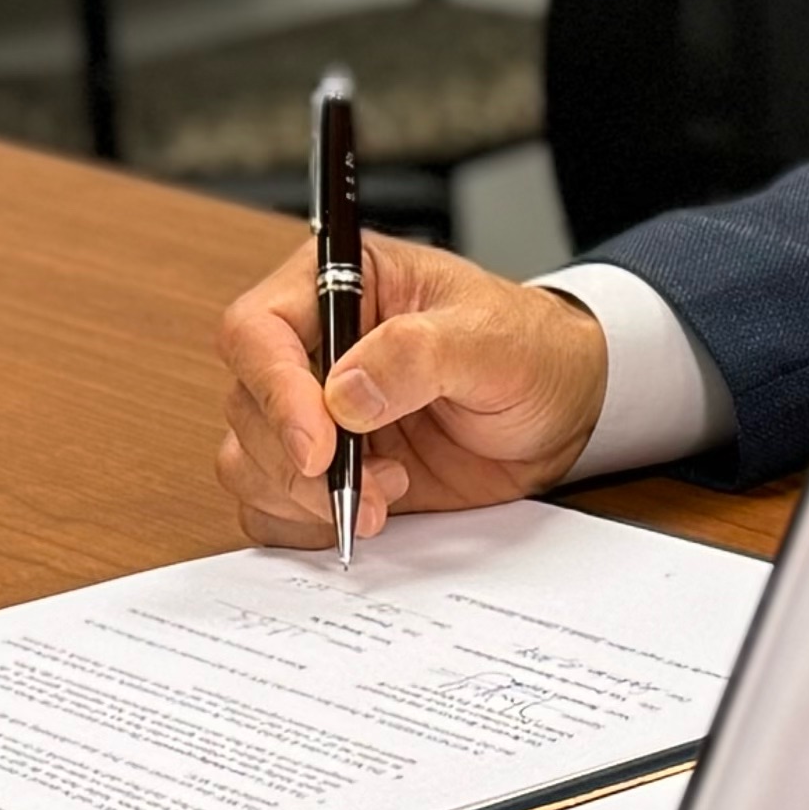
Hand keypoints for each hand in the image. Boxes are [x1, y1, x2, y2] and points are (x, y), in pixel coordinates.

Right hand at [212, 231, 613, 546]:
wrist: (562, 410)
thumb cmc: (530, 351)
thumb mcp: (492, 339)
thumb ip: (418, 354)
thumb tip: (343, 394)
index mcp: (338, 284)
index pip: (257, 330)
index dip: (275, 392)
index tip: (320, 446)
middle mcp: (310, 347)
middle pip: (246, 404)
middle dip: (298, 460)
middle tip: (376, 485)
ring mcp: (312, 413)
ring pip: (247, 459)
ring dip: (304, 497)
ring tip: (389, 496)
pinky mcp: (323, 470)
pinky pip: (272, 507)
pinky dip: (304, 525)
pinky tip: (371, 515)